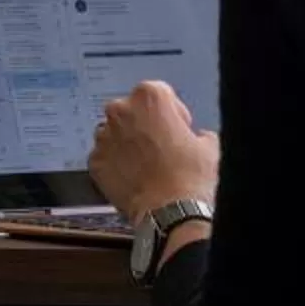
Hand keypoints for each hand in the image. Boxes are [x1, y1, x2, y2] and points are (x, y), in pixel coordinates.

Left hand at [88, 81, 219, 218]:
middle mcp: (120, 110)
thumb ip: (198, 133)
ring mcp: (103, 137)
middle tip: (161, 147)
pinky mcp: (94, 163)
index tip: (178, 128)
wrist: (171, 212)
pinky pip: (105, 158)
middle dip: (144, 125)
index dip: (172, 112)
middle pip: (131, 111)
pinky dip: (116, 165)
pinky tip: (134, 178)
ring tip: (146, 165)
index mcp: (149, 96)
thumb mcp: (210, 146)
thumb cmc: (191, 176)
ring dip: (127, 144)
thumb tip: (197, 139)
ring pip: (114, 133)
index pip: (159, 93)